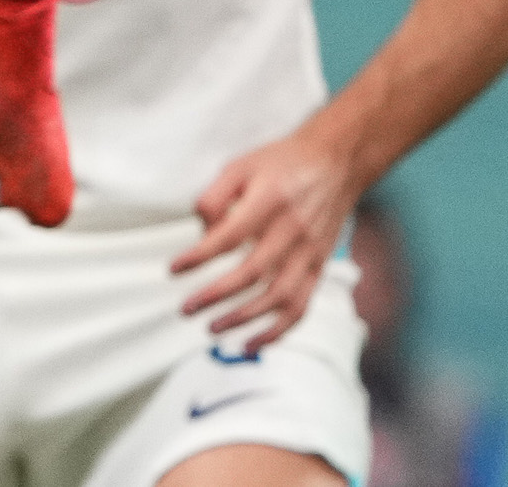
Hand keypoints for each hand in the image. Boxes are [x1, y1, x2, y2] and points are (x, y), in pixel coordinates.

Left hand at [174, 123, 360, 347]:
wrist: (334, 163)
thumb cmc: (280, 163)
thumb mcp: (240, 165)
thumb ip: (215, 195)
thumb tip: (201, 230)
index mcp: (269, 201)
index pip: (228, 237)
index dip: (199, 257)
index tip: (174, 270)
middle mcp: (292, 230)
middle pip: (251, 273)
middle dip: (215, 296)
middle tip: (186, 309)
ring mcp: (309, 252)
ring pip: (278, 297)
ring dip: (243, 319)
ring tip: (212, 329)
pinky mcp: (319, 267)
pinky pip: (301, 306)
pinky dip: (277, 331)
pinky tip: (252, 343)